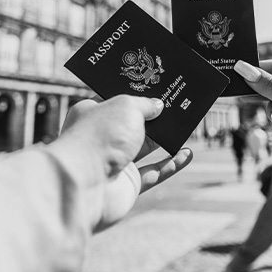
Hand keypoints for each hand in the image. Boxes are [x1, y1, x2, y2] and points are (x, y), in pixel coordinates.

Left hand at [46, 95, 192, 231]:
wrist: (84, 184)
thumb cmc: (99, 137)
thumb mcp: (126, 106)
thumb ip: (145, 104)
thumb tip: (158, 106)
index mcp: (92, 114)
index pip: (115, 100)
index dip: (135, 94)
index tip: (156, 87)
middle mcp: (102, 138)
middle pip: (133, 125)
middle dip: (155, 117)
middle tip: (177, 105)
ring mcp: (115, 163)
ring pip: (146, 149)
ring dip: (166, 140)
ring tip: (187, 127)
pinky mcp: (128, 185)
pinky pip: (154, 173)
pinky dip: (171, 165)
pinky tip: (187, 154)